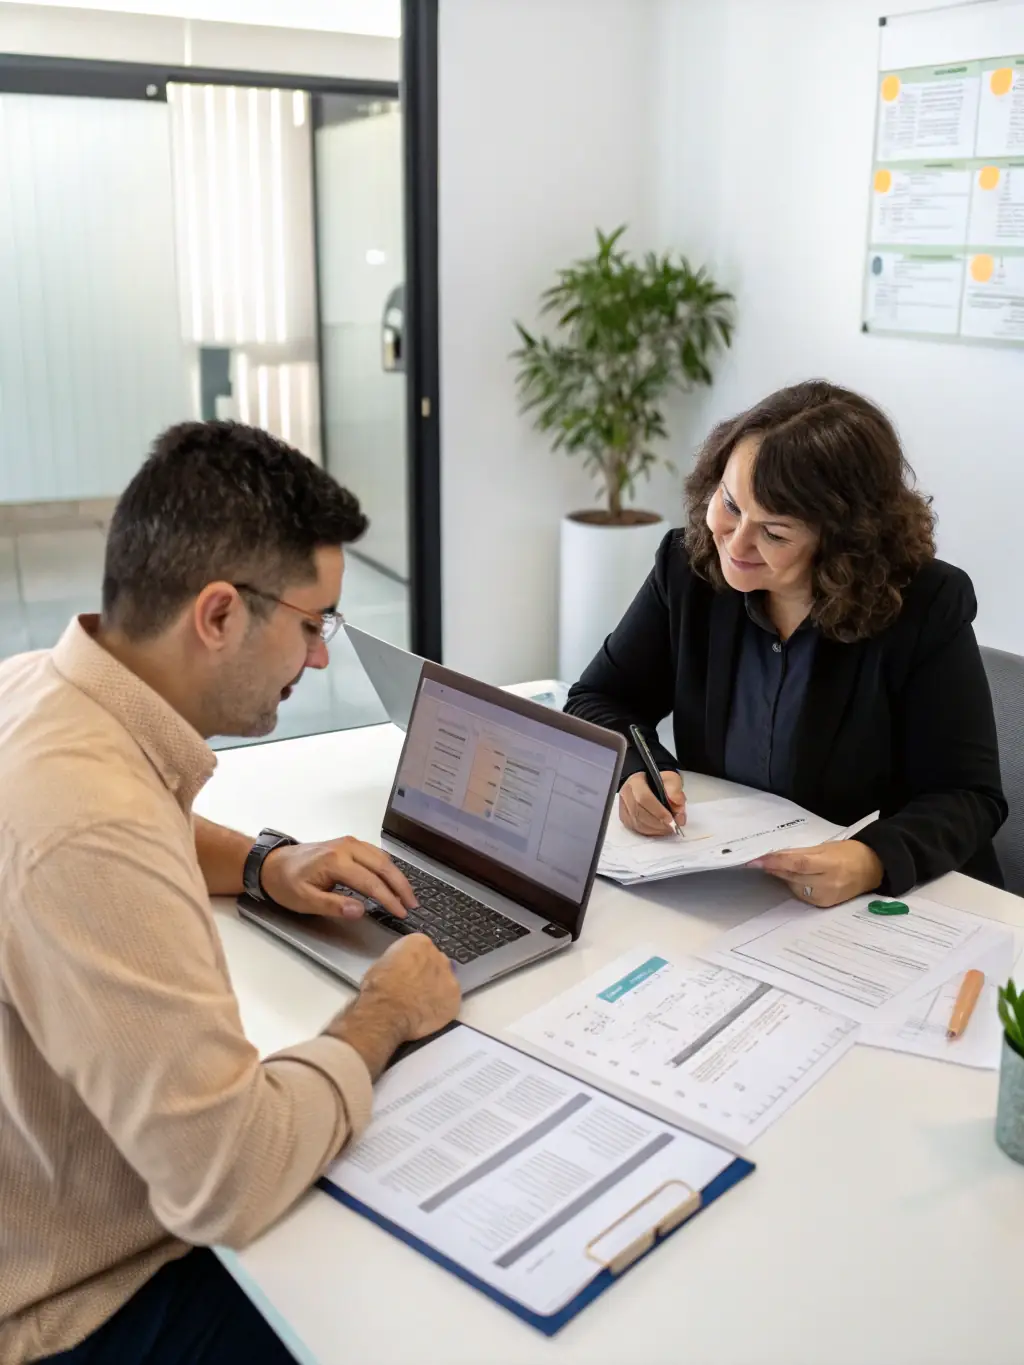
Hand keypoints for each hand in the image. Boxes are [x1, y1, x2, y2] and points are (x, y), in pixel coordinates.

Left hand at [260, 837, 416, 919]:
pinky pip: (375, 853)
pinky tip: (393, 878)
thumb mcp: (305, 900)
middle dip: (400, 886)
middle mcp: (346, 847)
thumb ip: (334, 905)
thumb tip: (361, 910)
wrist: (272, 864)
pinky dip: (388, 867)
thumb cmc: (286, 884)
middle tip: (412, 904)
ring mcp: (348, 842)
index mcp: (336, 861)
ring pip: (382, 858)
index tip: (401, 913)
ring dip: (397, 876)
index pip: (371, 882)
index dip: (389, 899)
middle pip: (382, 866)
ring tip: (407, 895)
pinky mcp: (348, 843)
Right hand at [360, 935, 461, 1041]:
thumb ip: (398, 962)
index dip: (413, 961)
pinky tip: (428, 1013)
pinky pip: (450, 1000)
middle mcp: (438, 956)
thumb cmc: (379, 988)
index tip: (407, 971)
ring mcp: (449, 978)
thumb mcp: (382, 964)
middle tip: (414, 987)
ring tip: (421, 1003)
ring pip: (445, 981)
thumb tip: (400, 971)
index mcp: (419, 942)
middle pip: (436, 962)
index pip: (421, 947)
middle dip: (427, 973)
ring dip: (436, 989)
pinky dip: (441, 1006)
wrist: (388, 1012)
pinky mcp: (454, 999)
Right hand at [618, 770, 685, 836]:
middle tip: (672, 826)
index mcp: (636, 782)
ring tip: (668, 828)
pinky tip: (659, 830)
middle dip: (658, 823)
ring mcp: (624, 807)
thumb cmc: (660, 782)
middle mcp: (626, 794)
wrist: (650, 784)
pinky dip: (650, 832)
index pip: (644, 798)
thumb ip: (676, 791)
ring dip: (655, 829)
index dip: (658, 811)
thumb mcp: (671, 780)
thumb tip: (678, 806)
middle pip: (639, 813)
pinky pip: (636, 829)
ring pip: (637, 823)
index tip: (671, 819)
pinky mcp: (625, 817)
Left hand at [749, 840, 883, 907]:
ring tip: (780, 867)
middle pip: (793, 876)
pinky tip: (795, 878)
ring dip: (783, 877)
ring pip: (794, 886)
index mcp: (831, 864)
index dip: (776, 862)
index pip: (798, 863)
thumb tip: (775, 855)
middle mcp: (829, 883)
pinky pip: (802, 895)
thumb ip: (800, 853)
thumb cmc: (848, 853)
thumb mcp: (824, 847)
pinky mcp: (825, 905)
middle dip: (774, 869)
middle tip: (758, 861)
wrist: (871, 869)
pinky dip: (794, 885)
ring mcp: (827, 896)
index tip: (756, 860)